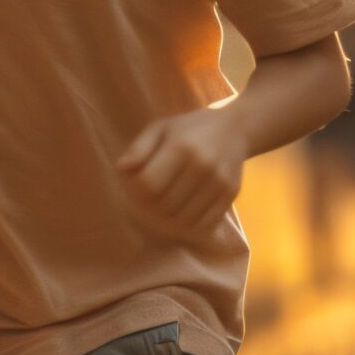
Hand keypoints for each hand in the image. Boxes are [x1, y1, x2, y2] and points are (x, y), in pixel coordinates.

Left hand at [115, 106, 244, 237]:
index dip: (135, 193)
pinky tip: (181, 214)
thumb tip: (121, 170)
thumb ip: (139, 149)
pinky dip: (189, 225)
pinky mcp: (230, 194)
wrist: (234, 128)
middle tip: (145, 205)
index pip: (148, 184)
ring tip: (162, 211)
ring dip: (168, 221)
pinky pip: (204, 223)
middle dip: (149, 210)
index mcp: (180, 147)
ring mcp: (218, 182)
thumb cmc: (188, 129)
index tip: (134, 190)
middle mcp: (202, 165)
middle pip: (165, 205)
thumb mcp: (160, 129)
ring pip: (184, 219)